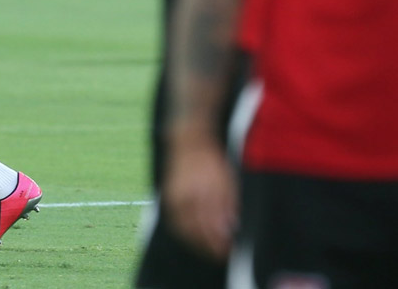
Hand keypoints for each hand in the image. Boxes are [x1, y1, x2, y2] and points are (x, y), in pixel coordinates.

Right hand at [162, 135, 237, 260]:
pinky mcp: (167, 198)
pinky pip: (175, 222)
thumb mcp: (227, 181)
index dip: (221, 242)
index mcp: (204, 190)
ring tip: (209, 250)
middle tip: (221, 254)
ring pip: (185, 229)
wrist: (190, 143)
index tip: (230, 251)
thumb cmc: (213, 163)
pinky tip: (195, 238)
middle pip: (198, 230)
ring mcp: (175, 197)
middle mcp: (187, 195)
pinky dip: (185, 234)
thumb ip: (228, 206)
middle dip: (210, 246)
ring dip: (197, 243)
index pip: (212, 225)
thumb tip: (230, 230)